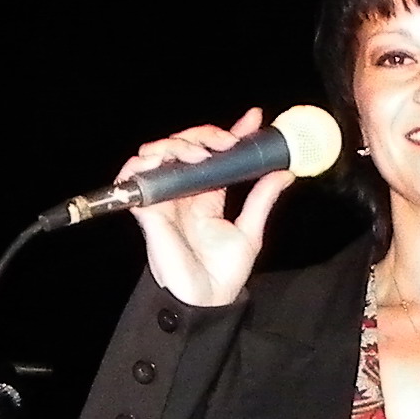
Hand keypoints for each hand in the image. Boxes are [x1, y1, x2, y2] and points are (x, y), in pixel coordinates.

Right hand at [123, 107, 294, 311]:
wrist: (206, 300)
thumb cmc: (224, 274)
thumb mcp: (250, 231)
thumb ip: (262, 200)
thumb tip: (284, 173)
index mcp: (206, 197)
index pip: (214, 155)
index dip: (229, 133)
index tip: (253, 118)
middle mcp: (183, 193)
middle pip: (185, 146)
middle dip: (204, 134)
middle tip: (227, 141)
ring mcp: (164, 199)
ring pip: (158, 153)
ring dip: (178, 143)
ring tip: (201, 153)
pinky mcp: (148, 208)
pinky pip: (135, 175)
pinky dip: (146, 160)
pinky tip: (168, 158)